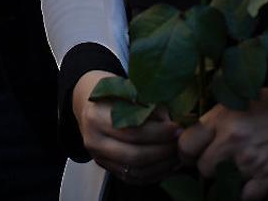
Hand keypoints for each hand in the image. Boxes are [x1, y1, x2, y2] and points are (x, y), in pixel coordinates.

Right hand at [72, 70, 179, 184]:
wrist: (86, 102)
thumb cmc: (110, 91)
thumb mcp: (126, 88)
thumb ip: (147, 104)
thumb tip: (171, 122)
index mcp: (96, 117)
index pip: (132, 132)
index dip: (159, 133)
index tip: (177, 128)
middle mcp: (94, 141)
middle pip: (134, 156)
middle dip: (163, 151)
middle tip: (181, 143)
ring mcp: (99, 158)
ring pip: (135, 171)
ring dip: (161, 165)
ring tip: (178, 154)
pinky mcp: (106, 168)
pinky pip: (134, 178)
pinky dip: (154, 174)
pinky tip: (168, 164)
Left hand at [177, 87, 267, 200]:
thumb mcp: (244, 101)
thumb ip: (219, 118)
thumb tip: (197, 134)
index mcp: (224, 117)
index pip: (186, 144)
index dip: (188, 151)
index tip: (194, 153)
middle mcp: (233, 139)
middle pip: (202, 168)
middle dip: (210, 167)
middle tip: (221, 162)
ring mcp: (251, 161)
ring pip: (222, 184)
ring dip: (229, 179)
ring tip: (242, 168)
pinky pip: (245, 197)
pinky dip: (248, 192)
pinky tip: (255, 180)